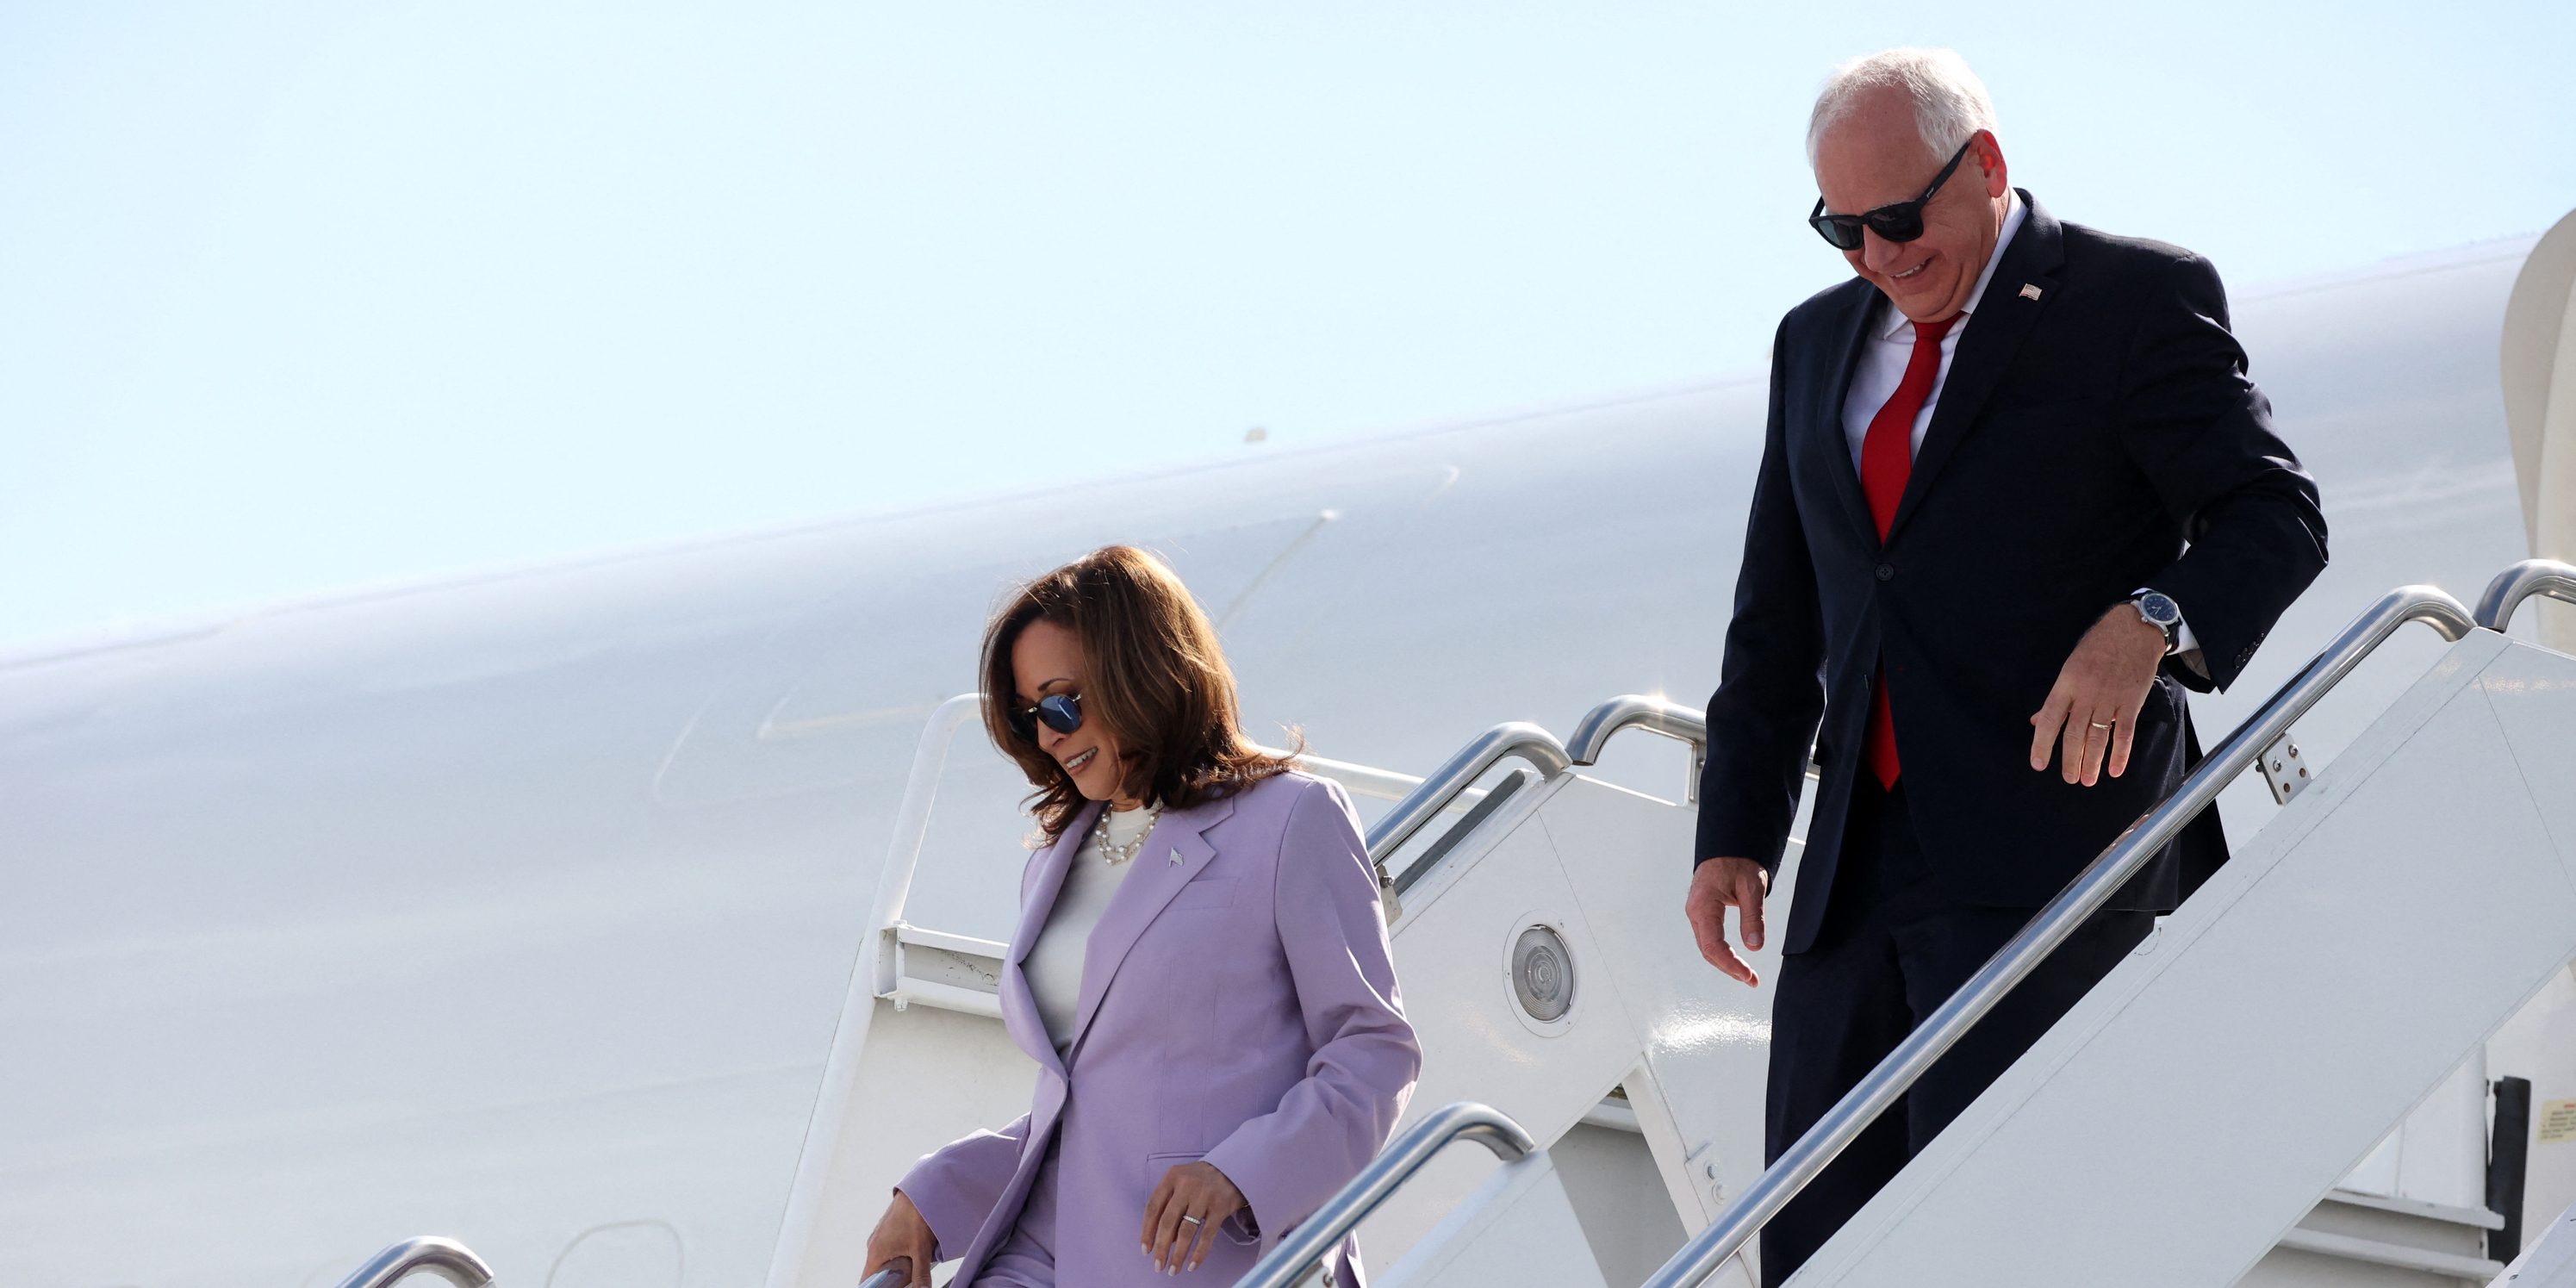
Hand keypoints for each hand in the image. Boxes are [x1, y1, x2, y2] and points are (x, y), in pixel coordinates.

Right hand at [863, 1188, 933, 1286]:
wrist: (921, 1189)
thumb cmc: (916, 1216)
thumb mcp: (921, 1250)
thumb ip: (921, 1275)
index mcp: (875, 1252)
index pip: (866, 1282)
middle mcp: (873, 1244)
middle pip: (876, 1272)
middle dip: (890, 1279)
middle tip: (906, 1279)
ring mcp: (879, 1236)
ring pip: (884, 1259)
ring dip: (895, 1266)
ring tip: (912, 1264)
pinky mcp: (887, 1229)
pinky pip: (888, 1248)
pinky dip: (898, 1254)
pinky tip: (913, 1251)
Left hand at [1142, 1160, 1244, 1273]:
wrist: (1234, 1168)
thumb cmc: (1201, 1179)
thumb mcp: (1181, 1182)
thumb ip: (1170, 1205)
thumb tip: (1166, 1240)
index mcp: (1172, 1177)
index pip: (1153, 1207)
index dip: (1147, 1231)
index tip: (1146, 1250)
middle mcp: (1186, 1185)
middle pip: (1167, 1222)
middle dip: (1161, 1247)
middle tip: (1158, 1265)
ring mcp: (1204, 1196)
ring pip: (1186, 1231)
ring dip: (1178, 1254)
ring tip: (1174, 1269)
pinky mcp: (1220, 1207)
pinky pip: (1207, 1235)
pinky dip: (1199, 1253)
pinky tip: (1192, 1265)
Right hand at [1685, 856, 1770, 986]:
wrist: (1728, 846)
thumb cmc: (1738, 862)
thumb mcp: (1752, 887)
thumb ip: (1753, 917)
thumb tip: (1755, 946)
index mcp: (1703, 905)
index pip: (1713, 945)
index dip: (1730, 964)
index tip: (1748, 975)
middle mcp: (1695, 912)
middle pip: (1708, 951)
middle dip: (1730, 968)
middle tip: (1752, 980)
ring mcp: (1697, 914)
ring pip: (1708, 947)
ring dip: (1726, 963)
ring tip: (1748, 976)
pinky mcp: (1703, 914)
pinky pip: (1709, 939)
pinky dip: (1723, 953)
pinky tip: (1736, 961)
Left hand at [2029, 606, 2167, 786]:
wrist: (2132, 630)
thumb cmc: (2097, 648)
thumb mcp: (2070, 668)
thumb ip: (2057, 698)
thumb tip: (2036, 721)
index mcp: (2066, 684)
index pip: (2050, 719)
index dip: (2042, 743)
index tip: (2038, 764)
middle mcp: (2087, 694)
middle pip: (2074, 733)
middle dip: (2070, 760)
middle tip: (2069, 779)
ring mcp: (2110, 699)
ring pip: (2098, 737)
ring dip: (2092, 762)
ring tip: (2087, 780)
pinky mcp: (2132, 702)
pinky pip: (2125, 733)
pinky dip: (2120, 753)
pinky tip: (2115, 770)